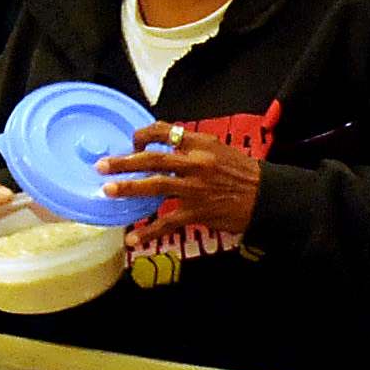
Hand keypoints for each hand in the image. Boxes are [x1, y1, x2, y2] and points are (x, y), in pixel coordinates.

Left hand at [101, 123, 260, 236]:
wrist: (266, 196)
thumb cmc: (243, 174)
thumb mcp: (219, 151)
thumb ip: (192, 149)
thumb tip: (164, 150)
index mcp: (201, 143)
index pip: (167, 130)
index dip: (145, 135)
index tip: (131, 142)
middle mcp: (196, 163)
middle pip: (154, 159)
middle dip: (125, 162)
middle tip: (103, 166)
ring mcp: (196, 188)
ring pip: (157, 186)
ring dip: (130, 188)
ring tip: (108, 191)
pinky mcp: (199, 211)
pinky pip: (169, 221)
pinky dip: (150, 231)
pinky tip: (133, 238)